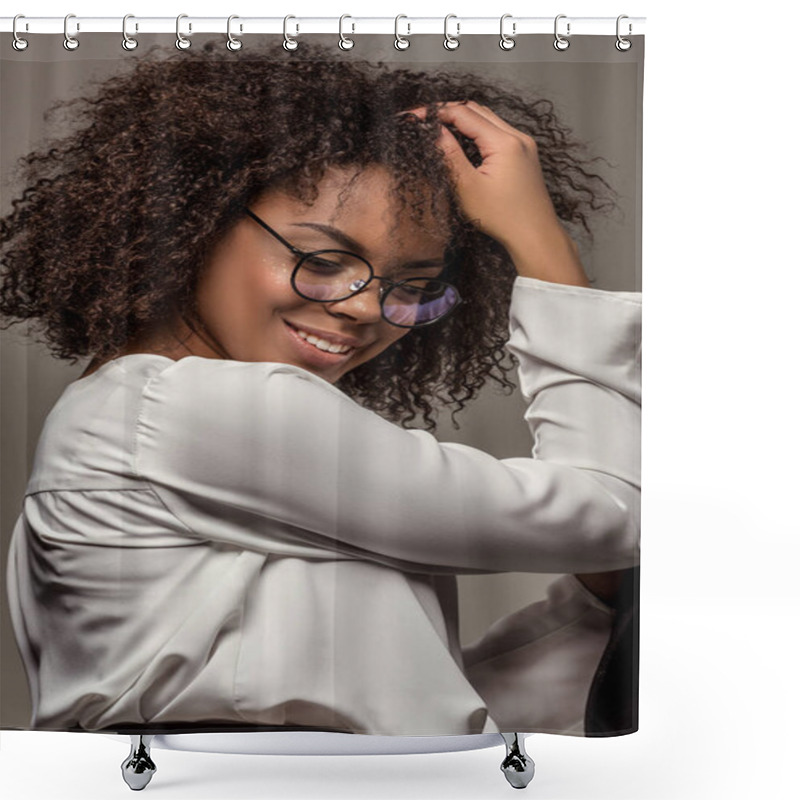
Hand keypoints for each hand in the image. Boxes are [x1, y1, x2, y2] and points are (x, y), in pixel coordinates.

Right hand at [404, 101, 589, 286]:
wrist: (535, 235)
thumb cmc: (503, 217)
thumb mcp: (468, 187)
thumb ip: (450, 155)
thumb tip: (433, 131)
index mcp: (504, 142)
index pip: (463, 113)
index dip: (436, 112)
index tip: (415, 116)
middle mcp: (517, 137)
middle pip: (477, 110)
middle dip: (448, 111)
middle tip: (424, 120)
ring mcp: (524, 144)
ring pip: (488, 119)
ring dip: (464, 120)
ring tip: (439, 129)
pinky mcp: (525, 154)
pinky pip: (498, 132)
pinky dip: (478, 131)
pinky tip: (464, 142)